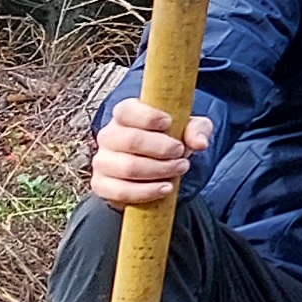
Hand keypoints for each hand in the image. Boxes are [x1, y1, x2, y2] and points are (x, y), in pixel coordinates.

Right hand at [88, 97, 204, 208]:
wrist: (157, 169)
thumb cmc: (171, 139)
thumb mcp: (190, 129)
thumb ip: (197, 130)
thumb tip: (200, 143)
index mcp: (125, 114)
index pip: (127, 111)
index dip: (148, 117)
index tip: (169, 123)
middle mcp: (108, 135)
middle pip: (130, 140)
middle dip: (161, 148)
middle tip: (181, 153)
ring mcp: (102, 160)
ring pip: (128, 167)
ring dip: (158, 170)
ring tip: (180, 169)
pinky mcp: (101, 184)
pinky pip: (120, 191)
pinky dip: (146, 191)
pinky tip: (166, 188)